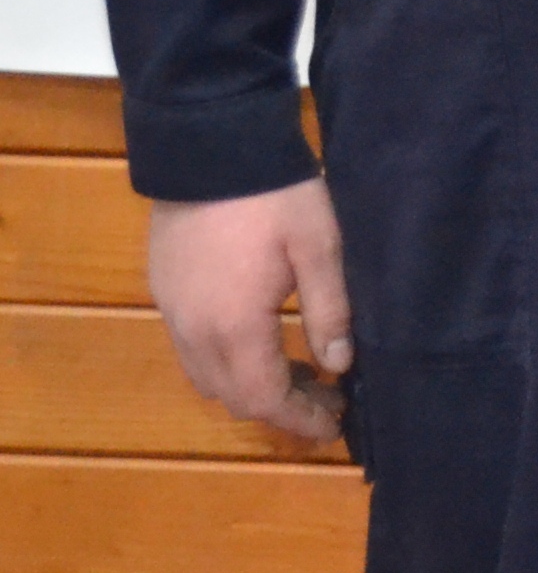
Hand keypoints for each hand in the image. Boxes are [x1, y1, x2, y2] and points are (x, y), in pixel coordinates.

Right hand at [146, 180, 349, 442]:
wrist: (210, 146)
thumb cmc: (276, 195)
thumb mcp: (320, 247)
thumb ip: (330, 309)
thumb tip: (339, 364)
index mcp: (234, 327)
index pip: (263, 398)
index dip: (299, 419)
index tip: (334, 426)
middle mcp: (192, 331)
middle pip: (231, 397)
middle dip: (279, 407)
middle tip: (327, 399)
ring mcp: (171, 312)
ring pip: (206, 376)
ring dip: (250, 386)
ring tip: (301, 373)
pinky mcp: (164, 291)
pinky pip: (191, 349)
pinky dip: (227, 361)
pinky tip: (261, 341)